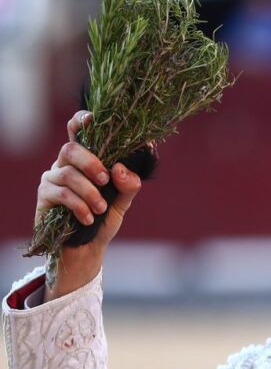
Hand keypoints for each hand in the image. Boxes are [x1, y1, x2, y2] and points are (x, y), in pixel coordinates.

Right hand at [37, 111, 141, 299]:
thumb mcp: (122, 202)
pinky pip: (61, 195)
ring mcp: (51, 179)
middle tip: (106, 180)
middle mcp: (64, 165)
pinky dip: (79, 207)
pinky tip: (88, 218)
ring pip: (67, 174)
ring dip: (89, 192)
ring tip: (101, 208)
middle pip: (70, 149)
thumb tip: (121, 169)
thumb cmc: (103, 220)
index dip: (81, 120)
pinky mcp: (44, 198)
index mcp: (84, 159)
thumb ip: (128, 185)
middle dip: (91, 163)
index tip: (93, 119)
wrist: (87, 249)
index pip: (77, 131)